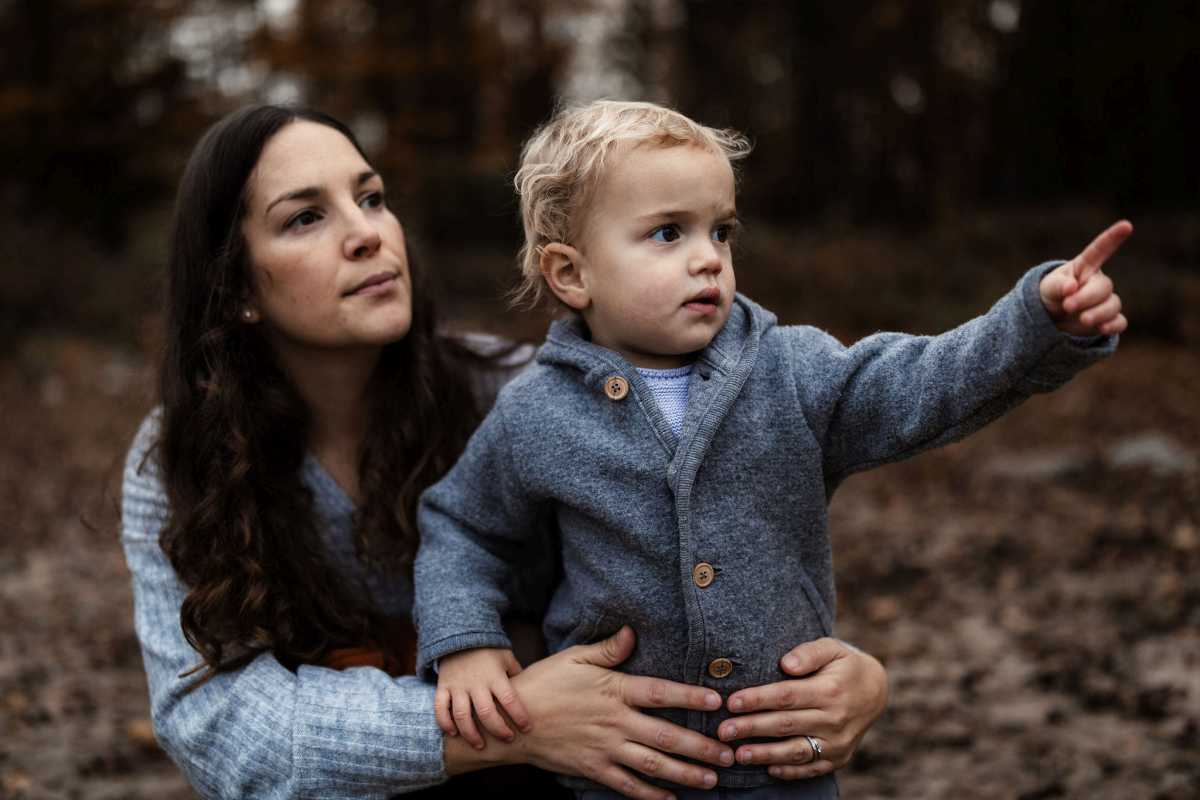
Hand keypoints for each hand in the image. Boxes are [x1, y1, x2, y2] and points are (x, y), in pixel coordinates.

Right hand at [436, 648, 530, 748]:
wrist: (460, 636)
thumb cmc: (489, 651)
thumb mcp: (506, 658)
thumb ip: (516, 675)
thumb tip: (532, 693)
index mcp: (495, 676)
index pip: (510, 700)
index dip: (519, 716)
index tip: (527, 728)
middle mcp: (476, 683)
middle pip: (486, 713)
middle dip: (498, 730)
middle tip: (507, 739)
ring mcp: (457, 686)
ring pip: (462, 716)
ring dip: (471, 734)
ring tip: (480, 746)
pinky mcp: (443, 687)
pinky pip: (440, 708)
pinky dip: (445, 723)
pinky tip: (453, 733)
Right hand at [508, 626, 734, 799]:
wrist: (513, 722)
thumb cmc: (545, 683)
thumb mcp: (575, 658)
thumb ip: (608, 650)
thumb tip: (632, 633)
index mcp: (614, 691)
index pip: (660, 693)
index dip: (690, 696)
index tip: (717, 701)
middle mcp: (615, 722)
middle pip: (666, 736)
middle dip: (701, 748)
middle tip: (728, 754)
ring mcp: (606, 749)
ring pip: (653, 765)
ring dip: (686, 774)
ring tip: (711, 779)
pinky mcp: (594, 769)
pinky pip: (628, 785)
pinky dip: (651, 795)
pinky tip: (671, 799)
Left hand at [718, 638, 887, 780]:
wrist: (877, 691)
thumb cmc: (845, 665)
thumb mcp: (832, 648)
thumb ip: (808, 653)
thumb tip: (785, 664)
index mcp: (830, 690)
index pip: (786, 696)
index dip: (757, 700)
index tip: (731, 702)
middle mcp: (835, 719)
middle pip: (785, 725)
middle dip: (751, 728)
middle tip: (722, 731)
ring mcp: (838, 743)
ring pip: (795, 751)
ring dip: (764, 754)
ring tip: (737, 754)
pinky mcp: (839, 758)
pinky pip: (811, 769)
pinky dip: (789, 771)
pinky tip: (767, 768)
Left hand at [1039, 220, 1130, 335]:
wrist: (1051, 318)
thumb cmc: (1050, 295)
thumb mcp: (1047, 287)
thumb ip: (1057, 285)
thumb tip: (1071, 286)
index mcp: (1084, 267)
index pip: (1099, 250)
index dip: (1112, 238)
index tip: (1126, 225)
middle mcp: (1098, 283)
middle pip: (1104, 287)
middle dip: (1086, 297)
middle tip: (1068, 306)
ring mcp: (1105, 301)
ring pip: (1113, 305)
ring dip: (1098, 313)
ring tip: (1082, 320)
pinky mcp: (1107, 320)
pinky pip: (1119, 322)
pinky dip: (1112, 325)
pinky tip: (1102, 329)